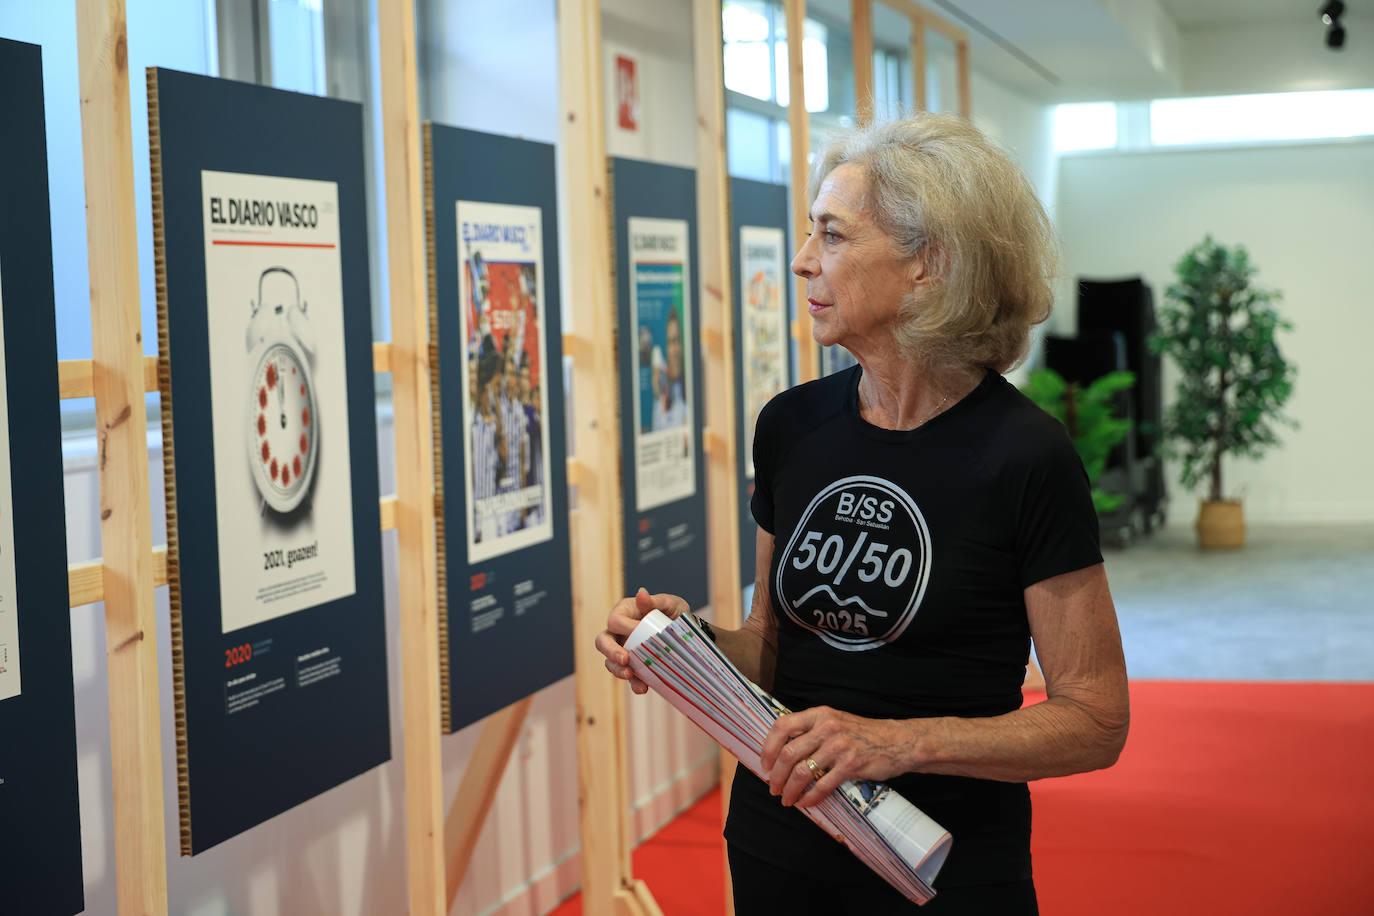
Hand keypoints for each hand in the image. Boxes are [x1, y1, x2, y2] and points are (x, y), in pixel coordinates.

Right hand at [595, 587, 689, 694]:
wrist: (690, 636)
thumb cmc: (676, 614)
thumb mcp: (670, 604)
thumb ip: (655, 601)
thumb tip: (641, 593)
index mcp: (625, 612)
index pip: (615, 620)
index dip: (624, 627)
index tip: (639, 631)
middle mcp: (619, 632)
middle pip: (603, 641)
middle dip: (611, 651)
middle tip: (625, 659)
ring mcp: (624, 650)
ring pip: (610, 662)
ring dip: (618, 670)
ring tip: (631, 674)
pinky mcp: (632, 666)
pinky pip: (627, 676)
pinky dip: (633, 683)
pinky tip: (643, 688)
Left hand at [759, 706, 917, 807]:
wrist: (897, 741)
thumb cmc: (862, 734)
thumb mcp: (835, 722)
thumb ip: (811, 731)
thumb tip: (782, 751)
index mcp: (819, 714)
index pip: (782, 726)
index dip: (768, 747)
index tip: (765, 764)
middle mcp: (827, 727)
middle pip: (789, 753)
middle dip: (776, 775)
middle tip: (773, 788)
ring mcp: (839, 746)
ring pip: (802, 772)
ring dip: (790, 790)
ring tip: (787, 800)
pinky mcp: (850, 765)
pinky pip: (822, 785)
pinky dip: (810, 797)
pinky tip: (806, 803)